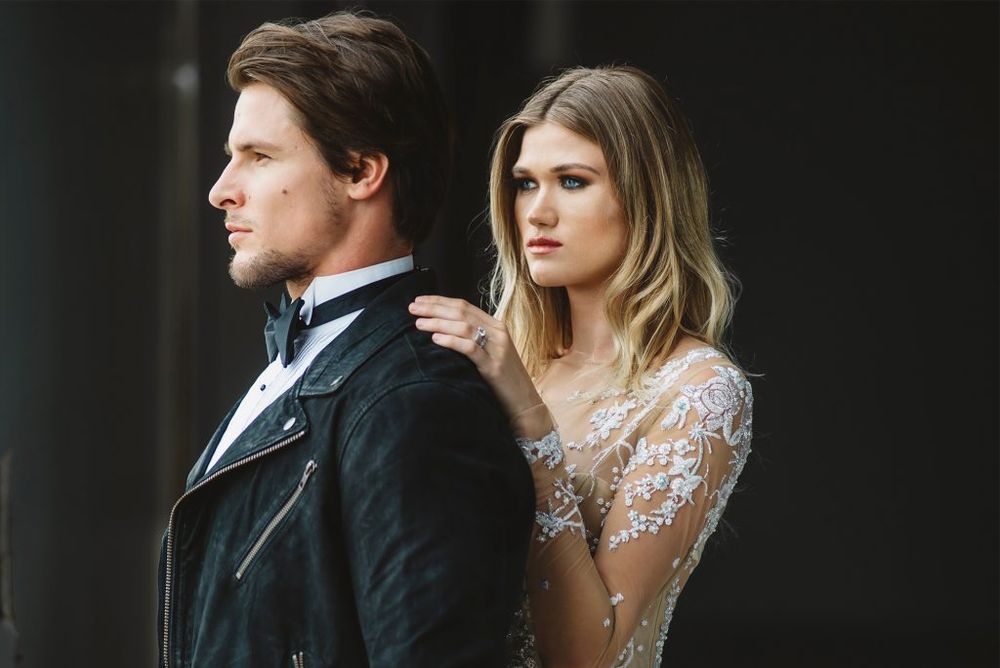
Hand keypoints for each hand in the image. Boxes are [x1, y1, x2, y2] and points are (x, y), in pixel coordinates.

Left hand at [408, 296, 551, 437]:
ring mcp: (497, 348)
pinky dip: (451, 341)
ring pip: (464, 327)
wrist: (525, 402)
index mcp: (496, 325)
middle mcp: (498, 332)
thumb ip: (473, 338)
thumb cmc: (503, 379)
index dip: (439, 301)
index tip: (419, 300)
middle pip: (461, 312)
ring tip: (419, 323)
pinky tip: (436, 339)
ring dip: (438, 323)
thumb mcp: (489, 352)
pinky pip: (470, 348)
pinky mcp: (494, 366)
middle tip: (412, 307)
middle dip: (434, 308)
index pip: (464, 305)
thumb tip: (442, 329)